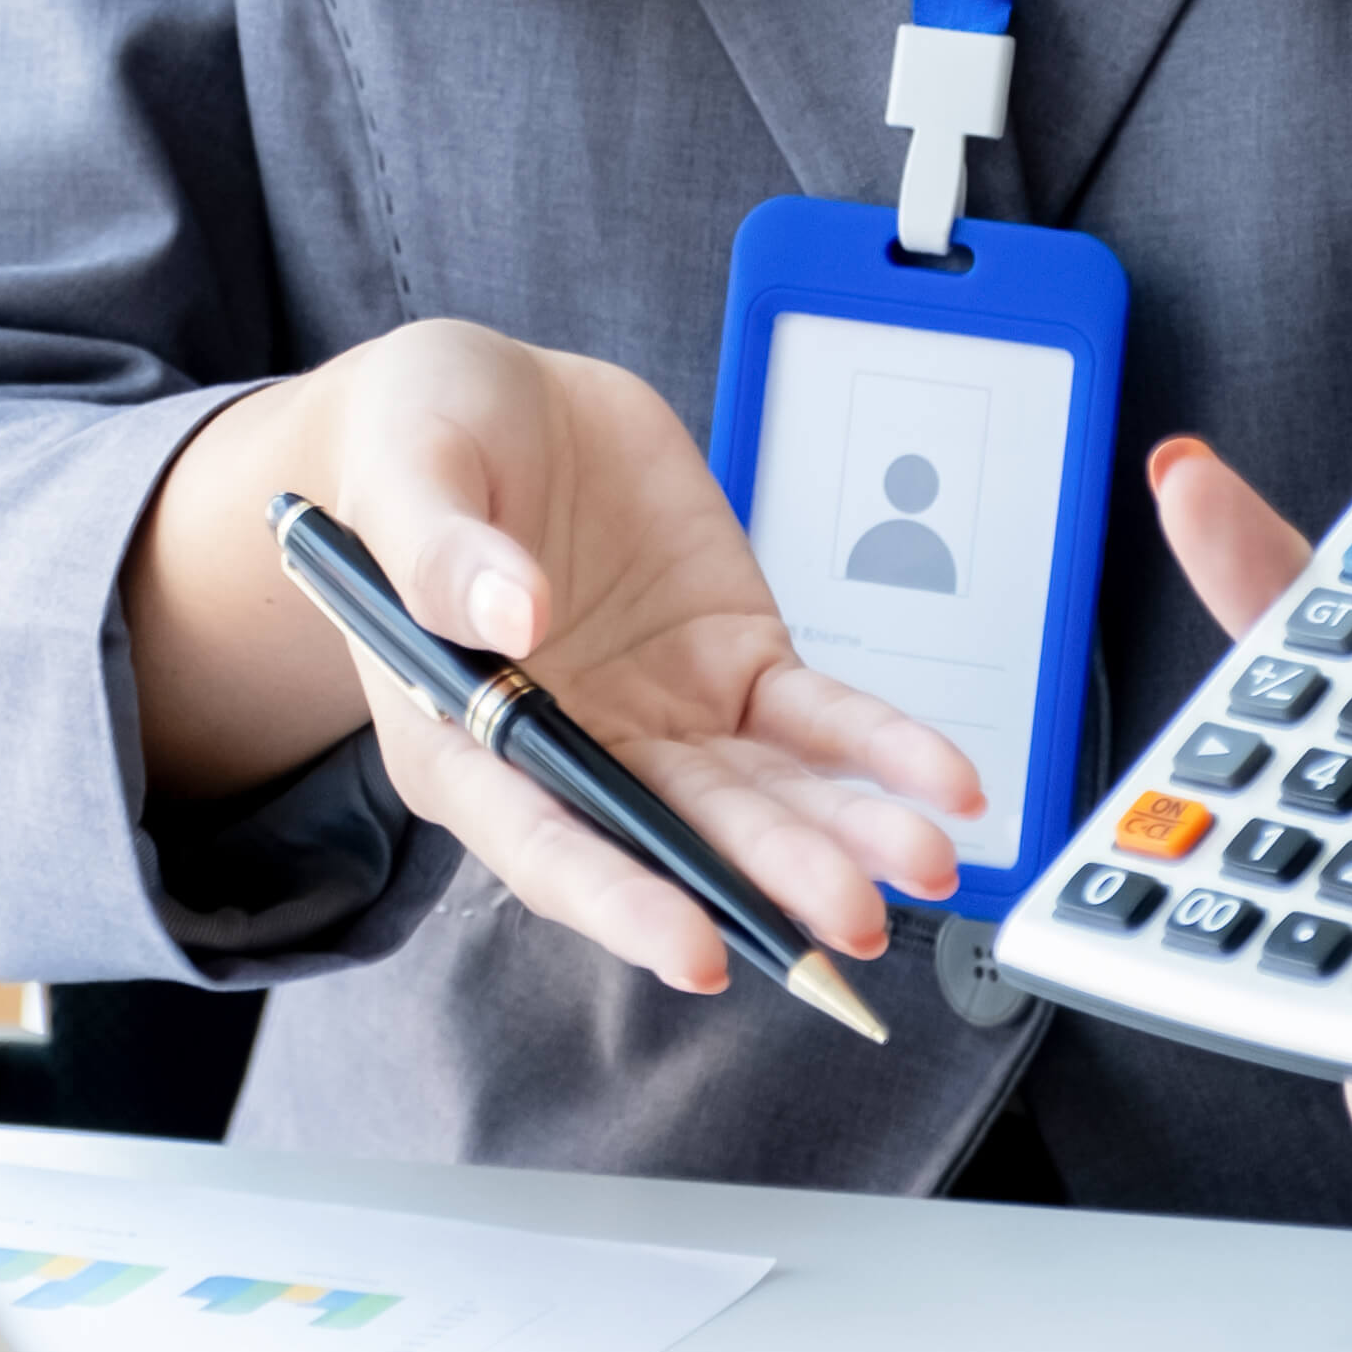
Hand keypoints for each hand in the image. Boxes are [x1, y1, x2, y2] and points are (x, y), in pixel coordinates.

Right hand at [129, 324, 981, 999]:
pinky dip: (882, 750)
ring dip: (842, 833)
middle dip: (767, 878)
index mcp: (465, 738)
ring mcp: (661, 716)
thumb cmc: (413, 449)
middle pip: (676, 834)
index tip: (692, 948)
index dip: (617, 901)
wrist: (492, 403)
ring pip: (761, 794)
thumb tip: (512, 612)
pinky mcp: (732, 661)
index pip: (542, 841)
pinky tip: (946, 783)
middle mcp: (574, 752)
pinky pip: (815, 720)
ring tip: (924, 860)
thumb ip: (442, 550)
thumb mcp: (405, 475)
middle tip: (849, 912)